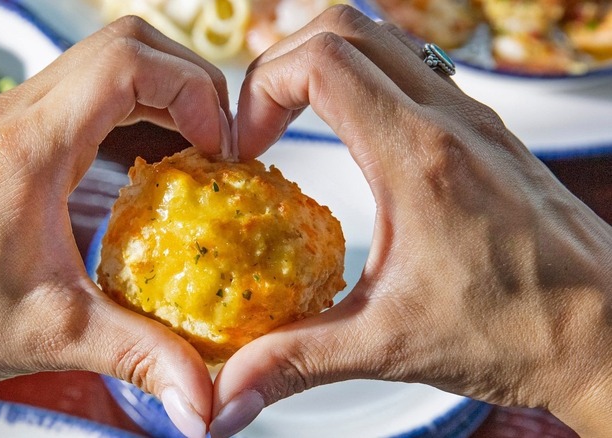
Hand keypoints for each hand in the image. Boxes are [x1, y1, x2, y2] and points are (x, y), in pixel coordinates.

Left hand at [0, 17, 230, 436]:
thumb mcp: (53, 335)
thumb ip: (138, 355)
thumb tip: (205, 396)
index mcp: (28, 146)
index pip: (126, 62)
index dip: (190, 90)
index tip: (218, 147)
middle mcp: (16, 116)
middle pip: (125, 46)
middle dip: (187, 84)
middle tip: (216, 144)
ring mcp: (10, 120)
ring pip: (105, 63)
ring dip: (161, 95)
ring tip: (193, 153)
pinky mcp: (9, 137)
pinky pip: (85, 96)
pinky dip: (131, 114)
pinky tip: (147, 166)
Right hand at [211, 5, 611, 436]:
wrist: (609, 333)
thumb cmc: (520, 331)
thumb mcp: (389, 345)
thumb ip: (295, 362)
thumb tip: (229, 394)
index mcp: (419, 159)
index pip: (323, 63)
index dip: (264, 89)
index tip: (249, 144)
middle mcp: (449, 121)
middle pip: (345, 27)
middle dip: (282, 64)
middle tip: (260, 123)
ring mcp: (472, 118)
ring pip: (381, 39)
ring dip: (323, 65)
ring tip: (294, 122)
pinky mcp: (483, 132)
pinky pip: (411, 69)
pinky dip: (363, 80)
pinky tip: (353, 137)